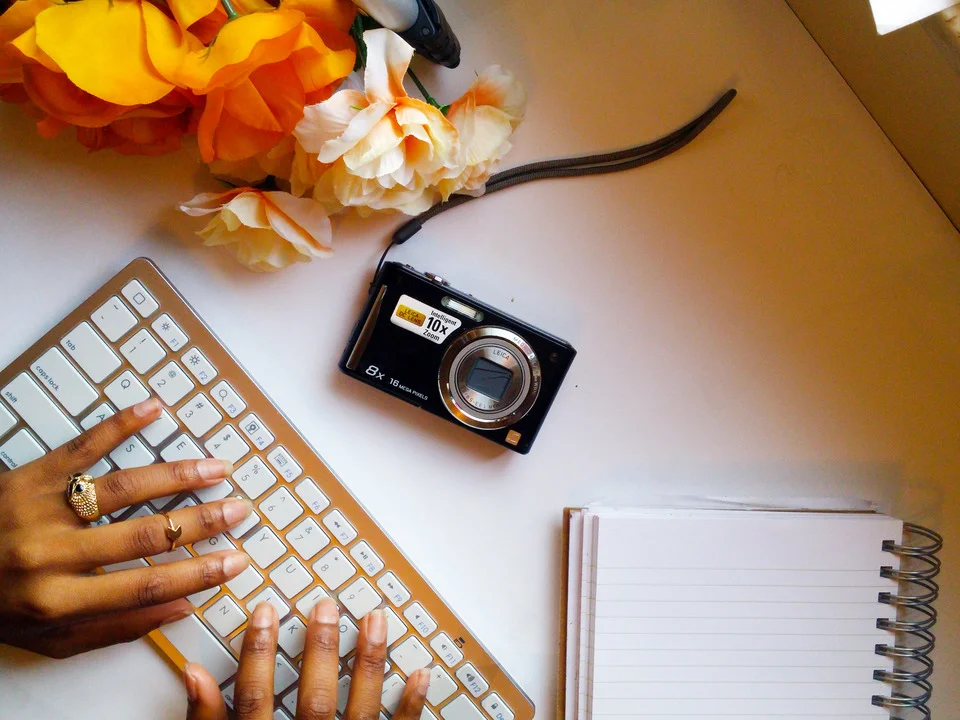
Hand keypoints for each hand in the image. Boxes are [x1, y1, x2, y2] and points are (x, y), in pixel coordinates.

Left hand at [0, 397, 253, 657]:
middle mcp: (49, 555)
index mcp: (56, 600)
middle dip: (201, 523)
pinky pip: (80, 446)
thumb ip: (114, 628)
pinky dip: (119, 425)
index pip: (146, 585)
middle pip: (143, 535)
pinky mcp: (27, 475)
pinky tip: (153, 410)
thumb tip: (180, 609)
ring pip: (120, 489)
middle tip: (239, 511)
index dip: (198, 573)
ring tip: (217, 469)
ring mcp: (38, 510)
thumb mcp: (48, 640)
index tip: (236, 562)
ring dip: (176, 476)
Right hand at [185, 599, 430, 719]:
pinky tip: (420, 673)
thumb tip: (194, 676)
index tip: (266, 611)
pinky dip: (412, 707)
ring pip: (363, 712)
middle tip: (327, 606)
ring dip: (371, 663)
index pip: (257, 698)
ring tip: (376, 620)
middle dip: (322, 648)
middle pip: (316, 699)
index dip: (258, 651)